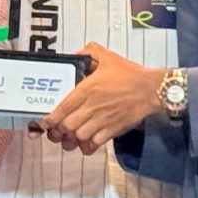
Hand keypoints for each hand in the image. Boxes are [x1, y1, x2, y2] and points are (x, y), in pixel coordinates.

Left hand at [37, 43, 165, 153]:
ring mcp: (103, 120)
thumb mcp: (108, 57)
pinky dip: (87, 146)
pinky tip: (86, 142)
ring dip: (73, 139)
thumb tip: (77, 54)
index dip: (50, 118)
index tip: (46, 122)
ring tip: (71, 137)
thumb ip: (89, 51)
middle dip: (59, 130)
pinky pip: (95, 144)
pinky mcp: (113, 130)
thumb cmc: (131, 75)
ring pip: (79, 136)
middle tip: (57, 130)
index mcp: (88, 88)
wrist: (152, 89)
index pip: (63, 107)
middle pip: (67, 125)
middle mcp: (93, 106)